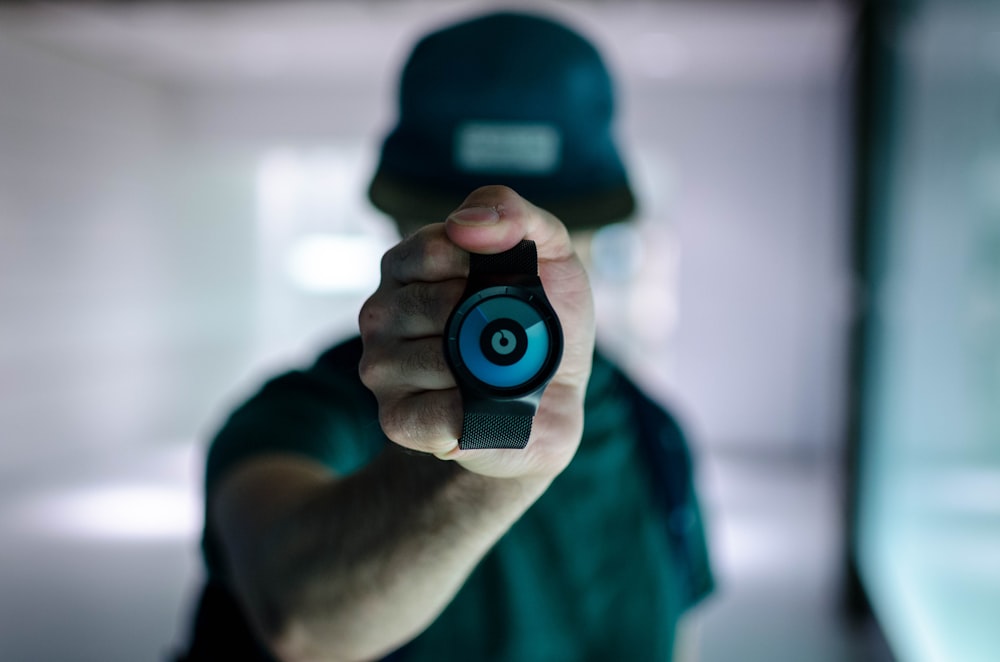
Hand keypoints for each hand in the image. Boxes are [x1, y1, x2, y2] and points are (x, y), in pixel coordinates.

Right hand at [359, 186, 594, 479]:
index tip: (509, 282)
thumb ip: (518, 216)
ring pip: (432, 360)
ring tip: (497, 372)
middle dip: (485, 322)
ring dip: (484, 370)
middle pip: (427, 305)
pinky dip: (471, 410)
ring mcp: (382, 366)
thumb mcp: (553, 256)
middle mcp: (383, 313)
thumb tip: (465, 222)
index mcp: (409, 266)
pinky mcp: (396, 418)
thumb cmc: (543, 324)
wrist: (552, 402)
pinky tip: (482, 404)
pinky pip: (431, 413)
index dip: (476, 267)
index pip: (427, 250)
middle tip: (509, 336)